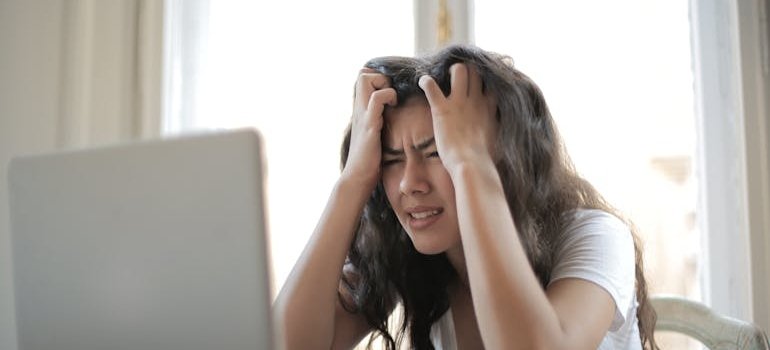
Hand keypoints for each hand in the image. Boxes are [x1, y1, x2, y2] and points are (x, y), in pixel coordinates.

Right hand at [341, 68, 396, 190]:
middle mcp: (359, 109)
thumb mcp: (373, 135)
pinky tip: (394, 107)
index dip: (377, 78)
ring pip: (366, 79)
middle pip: (362, 73)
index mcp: (360, 111)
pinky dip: (388, 96)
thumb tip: (390, 119)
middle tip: (391, 95)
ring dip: (383, 84)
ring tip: (392, 101)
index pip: (362, 78)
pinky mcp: (369, 124)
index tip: (390, 93)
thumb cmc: (368, 160)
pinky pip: (376, 99)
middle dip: (380, 77)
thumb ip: (377, 123)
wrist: (357, 178)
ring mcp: (363, 115)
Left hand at [418, 63, 497, 173]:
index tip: (478, 82)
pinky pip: (431, 86)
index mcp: (489, 108)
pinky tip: (422, 82)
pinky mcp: (442, 109)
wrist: (471, 165)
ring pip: (459, 70)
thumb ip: (497, 130)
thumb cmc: (484, 159)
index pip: (491, 83)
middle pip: (476, 70)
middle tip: (458, 77)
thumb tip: (502, 137)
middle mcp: (476, 100)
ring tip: (444, 77)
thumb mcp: (497, 141)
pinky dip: (425, 81)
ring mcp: (459, 103)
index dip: (484, 79)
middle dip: (467, 70)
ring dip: (450, 71)